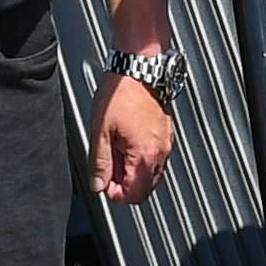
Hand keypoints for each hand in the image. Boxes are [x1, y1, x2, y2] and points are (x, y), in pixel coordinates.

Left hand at [92, 76, 174, 206]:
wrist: (138, 70)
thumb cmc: (120, 95)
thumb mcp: (100, 132)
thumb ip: (99, 163)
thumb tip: (98, 184)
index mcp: (145, 156)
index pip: (135, 194)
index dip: (116, 194)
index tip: (104, 184)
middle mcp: (161, 153)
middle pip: (146, 188)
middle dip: (125, 184)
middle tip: (107, 168)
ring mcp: (166, 144)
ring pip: (152, 174)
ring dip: (133, 172)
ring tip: (116, 151)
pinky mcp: (166, 135)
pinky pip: (156, 158)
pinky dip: (142, 159)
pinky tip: (127, 142)